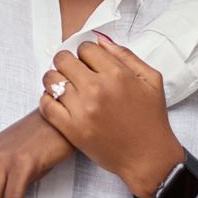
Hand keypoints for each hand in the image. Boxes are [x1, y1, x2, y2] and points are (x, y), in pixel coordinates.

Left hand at [39, 33, 183, 197]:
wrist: (148, 157)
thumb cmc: (151, 119)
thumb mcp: (150, 80)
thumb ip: (126, 56)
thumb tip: (100, 40)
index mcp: (117, 74)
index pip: (85, 48)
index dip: (86, 54)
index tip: (89, 63)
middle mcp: (97, 89)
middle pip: (63, 59)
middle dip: (67, 63)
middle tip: (74, 73)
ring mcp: (83, 110)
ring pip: (51, 80)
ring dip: (55, 80)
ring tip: (64, 87)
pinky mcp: (72, 129)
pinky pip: (46, 105)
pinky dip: (47, 100)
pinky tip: (59, 102)